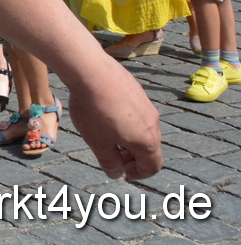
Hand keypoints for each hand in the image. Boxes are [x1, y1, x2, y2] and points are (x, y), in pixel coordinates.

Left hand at [61, 56, 161, 178]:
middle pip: (149, 147)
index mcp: (147, 141)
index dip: (139, 173)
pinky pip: (136, 111)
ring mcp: (147, 104)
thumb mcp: (97, 142)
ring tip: (106, 134)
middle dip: (133, 156)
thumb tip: (116, 173)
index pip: (153, 166)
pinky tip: (105, 113)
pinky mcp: (137, 90)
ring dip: (129, 137)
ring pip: (142, 128)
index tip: (123, 172)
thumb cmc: (94, 110)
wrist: (91, 70)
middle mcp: (153, 123)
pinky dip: (126, 119)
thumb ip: (108, 161)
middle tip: (113, 156)